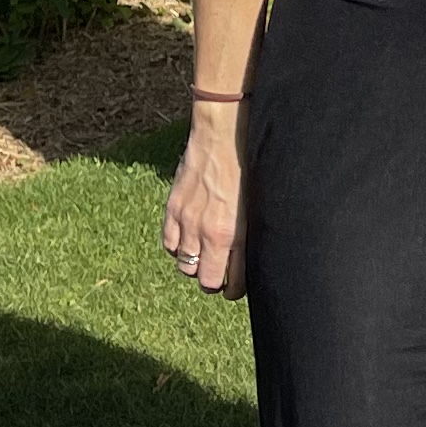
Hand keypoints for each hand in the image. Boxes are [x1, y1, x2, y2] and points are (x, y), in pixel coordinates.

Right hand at [163, 104, 245, 293]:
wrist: (221, 136)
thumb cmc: (248, 167)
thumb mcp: (255, 206)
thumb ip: (248, 235)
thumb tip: (247, 258)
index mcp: (230, 234)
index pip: (229, 283)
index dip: (233, 290)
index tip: (236, 287)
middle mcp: (205, 233)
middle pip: (203, 280)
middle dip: (213, 282)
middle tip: (220, 274)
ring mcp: (186, 222)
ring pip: (184, 266)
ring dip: (195, 265)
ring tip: (205, 257)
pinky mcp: (172, 209)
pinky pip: (170, 244)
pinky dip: (178, 248)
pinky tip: (188, 241)